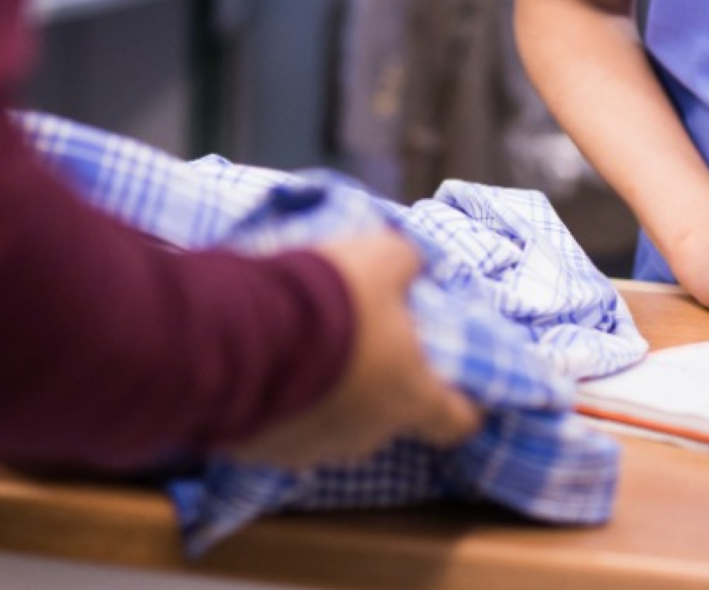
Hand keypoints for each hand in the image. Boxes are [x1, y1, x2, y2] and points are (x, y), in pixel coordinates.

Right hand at [233, 230, 480, 466]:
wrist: (246, 331)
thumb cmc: (336, 299)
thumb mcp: (385, 258)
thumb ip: (407, 265)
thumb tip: (412, 267)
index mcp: (411, 396)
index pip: (456, 420)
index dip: (463, 404)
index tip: (458, 389)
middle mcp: (369, 435)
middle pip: (392, 417)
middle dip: (384, 384)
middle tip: (367, 344)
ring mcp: (315, 449)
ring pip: (337, 424)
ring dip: (332, 394)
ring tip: (313, 351)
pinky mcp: (266, 451)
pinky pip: (288, 426)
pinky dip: (288, 402)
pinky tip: (275, 368)